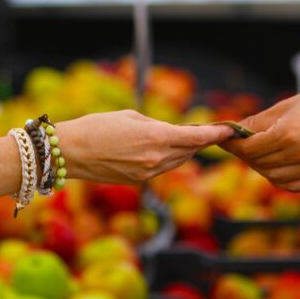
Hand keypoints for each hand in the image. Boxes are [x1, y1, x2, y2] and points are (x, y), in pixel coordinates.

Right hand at [57, 110, 233, 184]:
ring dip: (183, 150)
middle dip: (199, 140)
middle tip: (205, 129)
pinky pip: (161, 168)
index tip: (230, 129)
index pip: (197, 138)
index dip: (216, 133)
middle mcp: (156, 158)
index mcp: (156, 138)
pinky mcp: (138, 181)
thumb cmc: (96, 127)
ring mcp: (147, 173)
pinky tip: (160, 149)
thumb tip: (171, 132)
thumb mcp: (130, 117)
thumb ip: (156, 125)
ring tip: (183, 137)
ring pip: (177, 161)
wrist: (70, 152)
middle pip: (190, 151)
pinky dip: (166, 159)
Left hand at [221, 81, 299, 191]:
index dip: (234, 146)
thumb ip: (256, 123)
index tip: (225, 141)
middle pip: (259, 165)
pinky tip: (280, 165)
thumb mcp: (286, 106)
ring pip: (273, 178)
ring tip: (262, 154)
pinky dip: (280, 179)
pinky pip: (292, 186)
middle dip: (246, 156)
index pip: (250, 149)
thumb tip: (228, 131)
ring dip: (262, 167)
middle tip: (242, 146)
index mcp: (289, 133)